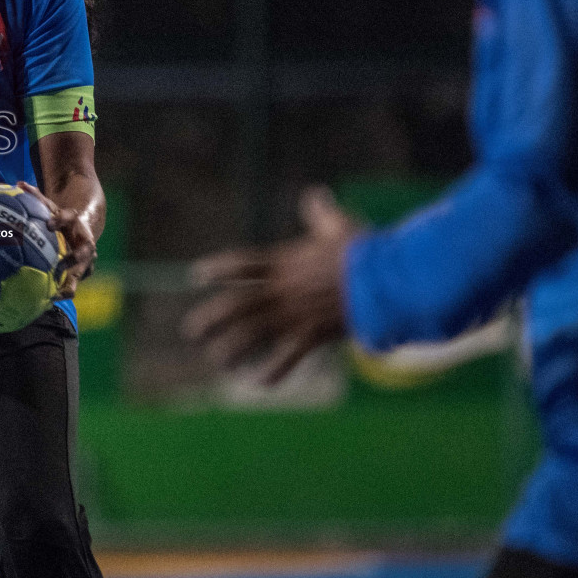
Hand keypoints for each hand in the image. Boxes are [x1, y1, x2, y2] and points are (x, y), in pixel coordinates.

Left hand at [16, 180, 95, 298]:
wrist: (86, 226)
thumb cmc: (62, 217)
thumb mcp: (51, 205)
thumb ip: (36, 196)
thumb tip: (19, 184)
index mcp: (76, 222)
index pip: (69, 218)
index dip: (59, 220)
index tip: (49, 223)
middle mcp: (85, 241)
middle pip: (83, 252)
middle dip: (74, 261)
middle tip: (62, 267)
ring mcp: (86, 258)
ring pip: (82, 273)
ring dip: (71, 283)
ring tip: (58, 295)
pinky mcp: (82, 271)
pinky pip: (73, 282)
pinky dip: (63, 291)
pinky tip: (48, 300)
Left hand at [182, 186, 361, 384]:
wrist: (387, 276)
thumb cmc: (364, 249)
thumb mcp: (338, 225)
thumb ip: (321, 213)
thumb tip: (316, 194)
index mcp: (283, 261)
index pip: (241, 264)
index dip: (217, 269)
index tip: (197, 276)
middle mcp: (282, 289)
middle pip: (236, 304)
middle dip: (211, 318)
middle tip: (190, 331)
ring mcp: (295, 312)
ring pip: (253, 332)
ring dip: (233, 348)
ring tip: (217, 360)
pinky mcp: (314, 333)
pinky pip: (288, 356)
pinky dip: (274, 371)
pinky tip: (260, 383)